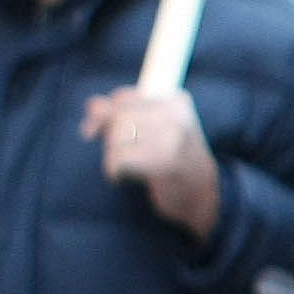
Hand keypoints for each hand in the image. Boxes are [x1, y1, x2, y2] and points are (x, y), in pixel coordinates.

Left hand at [79, 86, 219, 238]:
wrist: (201, 195)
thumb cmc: (170, 161)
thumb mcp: (149, 130)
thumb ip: (118, 113)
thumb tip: (93, 106)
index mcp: (176, 101)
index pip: (123, 98)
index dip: (103, 115)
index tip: (92, 132)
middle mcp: (178, 115)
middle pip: (119, 117)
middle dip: (107, 138)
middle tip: (113, 157)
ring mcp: (174, 137)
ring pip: (117, 136)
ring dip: (111, 155)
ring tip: (124, 168)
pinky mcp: (166, 161)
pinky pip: (119, 158)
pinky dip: (112, 169)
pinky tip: (120, 177)